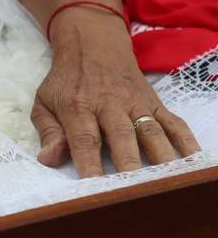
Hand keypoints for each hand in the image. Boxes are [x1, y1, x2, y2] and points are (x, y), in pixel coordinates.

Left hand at [30, 11, 200, 176]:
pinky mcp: (155, 103)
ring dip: (160, 157)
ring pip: (151, 131)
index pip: (84, 139)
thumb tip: (48, 159)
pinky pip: (174, 123)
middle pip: (122, 136)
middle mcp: (109, 104)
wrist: (92, 46)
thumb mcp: (44, 101)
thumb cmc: (67, 82)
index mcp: (78, 106)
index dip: (90, 163)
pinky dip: (186, 142)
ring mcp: (135, 103)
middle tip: (133, 191)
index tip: (94, 188)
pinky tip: (193, 161)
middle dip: (129, 164)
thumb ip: (47, 132)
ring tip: (165, 182)